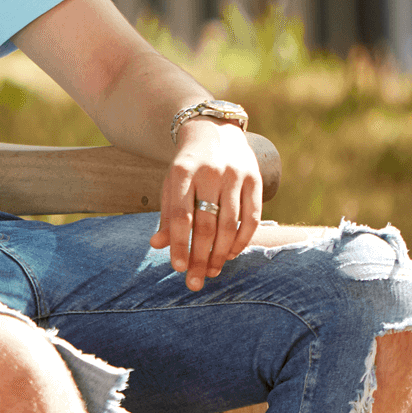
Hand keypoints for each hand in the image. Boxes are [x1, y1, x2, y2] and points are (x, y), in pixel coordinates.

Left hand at [149, 120, 262, 290]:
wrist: (214, 130)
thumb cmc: (188, 166)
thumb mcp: (172, 184)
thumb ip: (167, 214)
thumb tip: (157, 245)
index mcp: (183, 172)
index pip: (180, 216)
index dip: (179, 244)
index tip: (178, 269)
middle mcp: (210, 173)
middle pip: (206, 224)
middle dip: (200, 257)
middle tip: (195, 282)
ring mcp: (235, 175)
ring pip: (229, 224)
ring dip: (221, 253)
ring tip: (211, 271)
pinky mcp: (255, 179)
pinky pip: (252, 217)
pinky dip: (242, 240)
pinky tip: (231, 254)